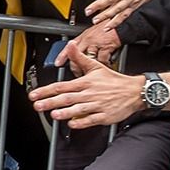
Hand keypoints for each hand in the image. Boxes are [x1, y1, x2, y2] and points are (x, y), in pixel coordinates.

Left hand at [28, 42, 145, 128]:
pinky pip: (91, 120)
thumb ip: (80, 58)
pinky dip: (81, 122)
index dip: (46, 90)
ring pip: (78, 109)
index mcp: (85, 82)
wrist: (135, 91)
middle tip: (38, 106)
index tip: (35, 94)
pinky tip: (72, 123)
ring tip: (54, 115)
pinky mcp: (105, 115)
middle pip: (67, 98)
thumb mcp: (96, 66)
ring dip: (65, 112)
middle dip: (51, 102)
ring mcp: (97, 105)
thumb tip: (70, 45)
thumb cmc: (115, 81)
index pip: (62, 86)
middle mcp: (89, 93)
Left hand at [66, 24, 121, 75]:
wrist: (121, 24)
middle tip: (78, 75)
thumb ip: (86, 43)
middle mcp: (88, 39)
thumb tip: (79, 51)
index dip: (62, 56)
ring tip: (91, 75)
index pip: (68, 47)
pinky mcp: (106, 46)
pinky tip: (105, 66)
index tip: (57, 64)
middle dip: (76, 68)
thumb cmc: (109, 28)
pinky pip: (102, 60)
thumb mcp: (94, 33)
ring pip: (88, 59)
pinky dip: (104, 64)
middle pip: (76, 56)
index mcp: (84, 37)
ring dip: (90, 68)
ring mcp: (96, 43)